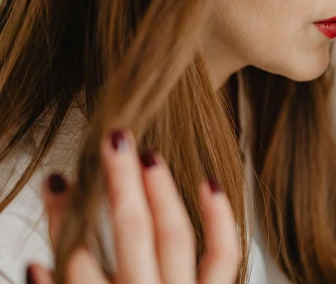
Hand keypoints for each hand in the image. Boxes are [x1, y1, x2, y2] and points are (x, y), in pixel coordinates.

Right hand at [26, 130, 240, 283]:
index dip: (65, 221)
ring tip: (145, 154)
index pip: (76, 264)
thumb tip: (39, 267)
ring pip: (172, 235)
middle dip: (118, 183)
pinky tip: (208, 182)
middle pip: (129, 233)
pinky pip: (222, 257)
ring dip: (158, 191)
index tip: (61, 184)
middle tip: (112, 140)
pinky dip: (219, 219)